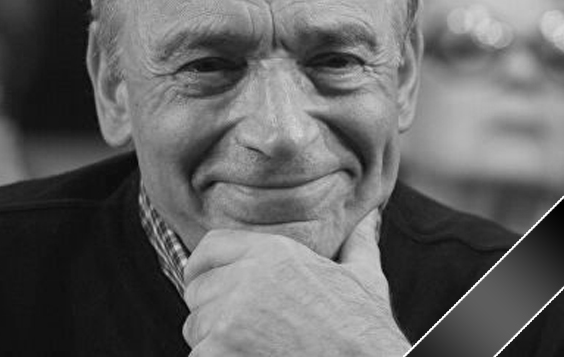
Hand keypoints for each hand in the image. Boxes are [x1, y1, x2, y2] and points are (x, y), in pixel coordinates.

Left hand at [183, 210, 409, 355]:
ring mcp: (230, 318)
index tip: (206, 281)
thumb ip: (357, 245)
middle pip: (197, 290)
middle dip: (211, 309)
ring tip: (250, 346)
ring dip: (213, 340)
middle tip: (239, 325)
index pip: (209, 248)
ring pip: (195, 327)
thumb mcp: (364, 279)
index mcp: (274, 253)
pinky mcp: (221, 351)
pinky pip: (198, 355)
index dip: (203, 266)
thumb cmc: (363, 331)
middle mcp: (246, 278)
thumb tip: (368, 219)